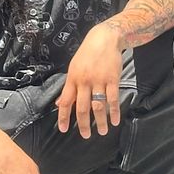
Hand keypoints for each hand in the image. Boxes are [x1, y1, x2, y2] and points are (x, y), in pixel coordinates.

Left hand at [56, 23, 122, 137]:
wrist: (104, 39)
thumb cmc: (87, 54)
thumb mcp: (73, 67)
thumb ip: (68, 87)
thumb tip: (59, 103)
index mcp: (72, 78)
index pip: (65, 101)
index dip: (63, 116)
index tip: (63, 129)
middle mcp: (84, 81)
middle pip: (82, 107)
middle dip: (83, 124)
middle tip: (86, 135)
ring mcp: (98, 80)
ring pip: (98, 106)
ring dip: (100, 121)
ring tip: (102, 131)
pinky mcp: (112, 79)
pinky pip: (113, 99)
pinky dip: (114, 112)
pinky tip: (115, 121)